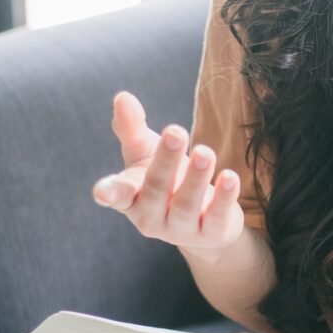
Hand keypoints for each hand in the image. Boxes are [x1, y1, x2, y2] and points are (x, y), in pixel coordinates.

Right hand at [91, 91, 245, 257]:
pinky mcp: (210, 235)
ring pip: (187, 204)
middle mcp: (151, 217)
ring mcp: (180, 230)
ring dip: (196, 177)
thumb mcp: (145, 152)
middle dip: (166, 161)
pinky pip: (216, 217)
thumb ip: (132, 128)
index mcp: (130, 197)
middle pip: (156, 189)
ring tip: (205, 151)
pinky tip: (230, 176)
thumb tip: (122, 97)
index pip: (118, 195)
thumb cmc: (166, 179)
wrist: (203, 218)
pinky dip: (224, 197)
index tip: (103, 191)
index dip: (110, 193)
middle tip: (176, 132)